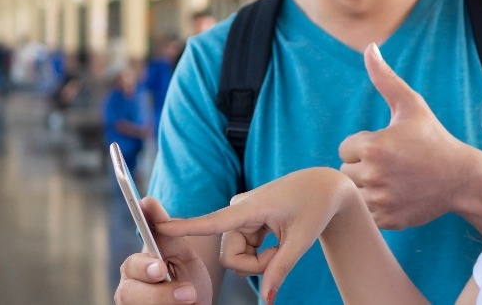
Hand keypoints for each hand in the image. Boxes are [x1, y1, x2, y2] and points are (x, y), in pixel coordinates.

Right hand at [115, 197, 212, 303]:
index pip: (133, 264)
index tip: (160, 268)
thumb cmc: (187, 279)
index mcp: (136, 267)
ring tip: (190, 300)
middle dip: (157, 293)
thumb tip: (146, 200)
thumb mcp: (183, 256)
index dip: (144, 267)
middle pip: (130, 291)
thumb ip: (167, 233)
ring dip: (164, 302)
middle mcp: (129, 288)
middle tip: (187, 291)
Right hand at [156, 168, 357, 304]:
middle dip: (255, 264)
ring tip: (282, 242)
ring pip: (237, 255)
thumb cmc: (315, 206)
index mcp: (250, 207)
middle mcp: (238, 209)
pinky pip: (243, 249)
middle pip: (231, 256)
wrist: (323, 187)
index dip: (184, 228)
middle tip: (282, 253)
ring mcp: (239, 216)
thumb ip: (280, 269)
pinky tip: (276, 238)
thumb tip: (266, 299)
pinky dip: (261, 252)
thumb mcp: (302, 240)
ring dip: (260, 259)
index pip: (212, 222)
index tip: (158, 229)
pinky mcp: (244, 221)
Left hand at [338, 44, 470, 229]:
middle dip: (362, 166)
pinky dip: (373, 207)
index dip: (363, 145)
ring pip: (352, 193)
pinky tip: (393, 196)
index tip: (386, 146)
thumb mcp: (411, 105)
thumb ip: (385, 78)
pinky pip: (363, 213)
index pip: (345, 148)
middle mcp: (373, 175)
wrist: (460, 178)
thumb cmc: (433, 138)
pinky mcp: (386, 219)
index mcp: (374, 146)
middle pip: (345, 172)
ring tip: (390, 180)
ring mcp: (380, 200)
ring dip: (365, 187)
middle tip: (390, 164)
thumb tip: (369, 47)